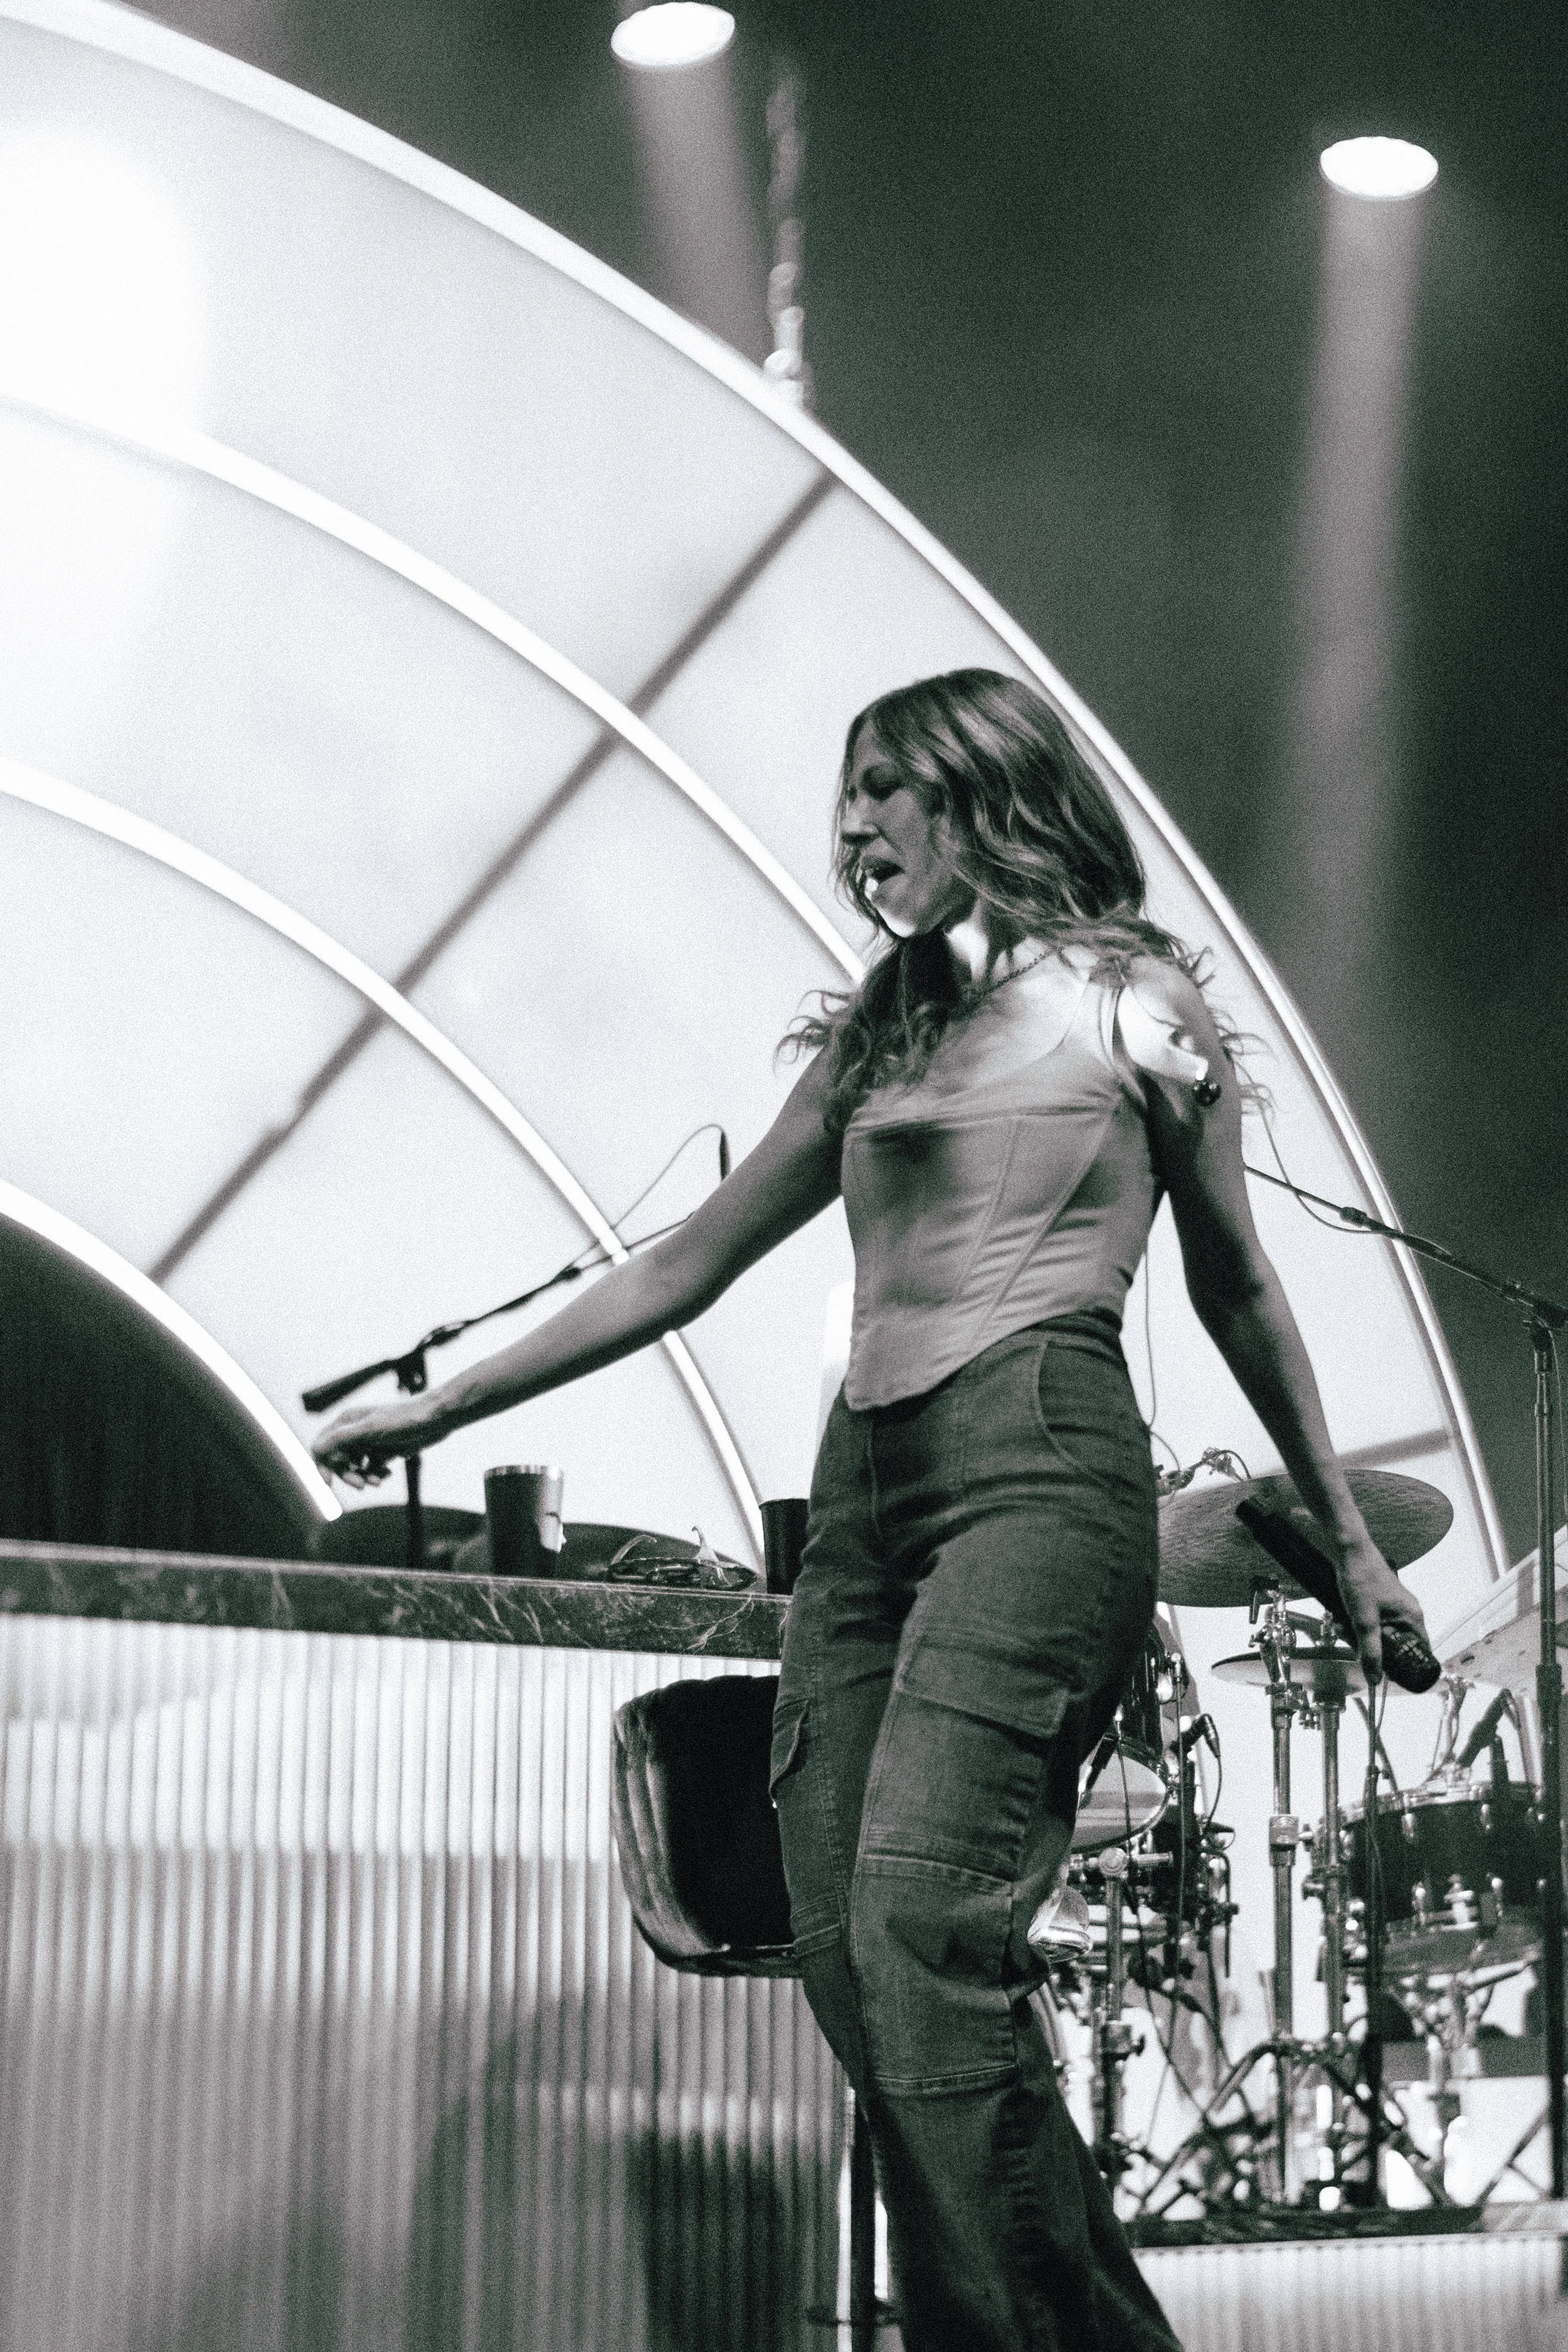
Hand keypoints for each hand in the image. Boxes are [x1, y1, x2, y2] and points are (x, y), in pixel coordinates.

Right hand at [312, 1394, 435, 1486]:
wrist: (437, 1419)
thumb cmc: (404, 1419)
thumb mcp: (371, 1429)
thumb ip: (342, 1438)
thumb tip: (316, 1448)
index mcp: (347, 1421)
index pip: (322, 1445)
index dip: (321, 1464)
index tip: (329, 1483)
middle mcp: (355, 1431)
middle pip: (338, 1460)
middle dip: (348, 1474)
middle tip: (362, 1486)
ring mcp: (369, 1442)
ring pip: (355, 1467)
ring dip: (363, 1476)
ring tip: (379, 1481)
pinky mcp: (383, 1451)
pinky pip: (371, 1469)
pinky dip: (376, 1474)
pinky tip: (387, 1475)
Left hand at [1331, 1528, 1430, 1684]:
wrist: (1349, 1550)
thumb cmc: (1361, 1579)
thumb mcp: (1365, 1622)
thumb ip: (1371, 1651)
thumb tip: (1375, 1678)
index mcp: (1414, 1616)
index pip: (1421, 1649)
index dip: (1406, 1664)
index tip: (1389, 1671)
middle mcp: (1408, 1610)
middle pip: (1397, 1642)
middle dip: (1374, 1647)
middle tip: (1355, 1644)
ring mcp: (1394, 1604)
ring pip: (1381, 1631)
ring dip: (1362, 1634)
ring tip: (1345, 1627)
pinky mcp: (1381, 1599)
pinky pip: (1373, 1619)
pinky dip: (1359, 1623)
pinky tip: (1344, 1618)